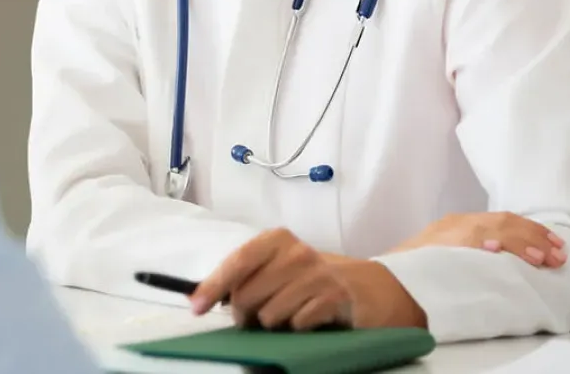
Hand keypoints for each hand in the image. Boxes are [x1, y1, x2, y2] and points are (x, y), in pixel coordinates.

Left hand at [189, 229, 424, 331]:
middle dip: (246, 315)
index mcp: (276, 240)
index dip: (213, 286)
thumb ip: (249, 277)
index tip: (197, 307)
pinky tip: (311, 320)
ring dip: (275, 324)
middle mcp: (295, 251)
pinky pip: (298, 324)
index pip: (237, 262)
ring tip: (291, 317)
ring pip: (270, 314)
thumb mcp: (281, 269)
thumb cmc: (313, 280)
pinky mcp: (334, 297)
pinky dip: (299, 329)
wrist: (372, 289)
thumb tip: (207, 297)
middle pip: (248, 295)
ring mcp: (316, 273)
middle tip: (259, 319)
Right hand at [388, 212, 566, 267]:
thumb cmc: (418, 271)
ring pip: (490, 228)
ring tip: (542, 258)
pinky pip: (463, 240)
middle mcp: (455, 223)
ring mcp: (446, 232)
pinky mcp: (437, 245)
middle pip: (501, 221)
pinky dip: (483, 242)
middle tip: (559, 254)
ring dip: (519, 243)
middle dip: (534, 236)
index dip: (531, 230)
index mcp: (459, 224)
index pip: (502, 220)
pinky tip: (500, 251)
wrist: (386, 276)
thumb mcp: (449, 255)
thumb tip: (507, 261)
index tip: (554, 243)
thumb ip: (473, 252)